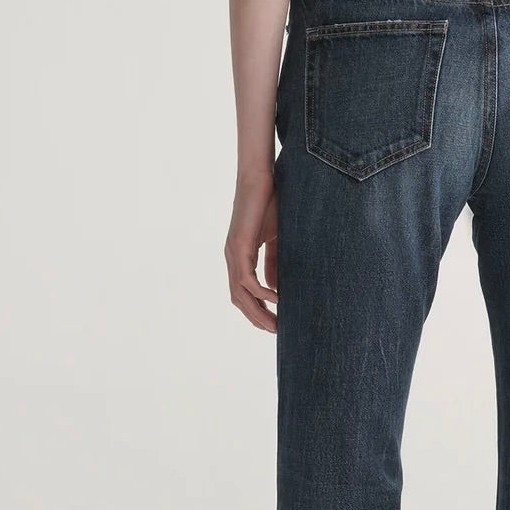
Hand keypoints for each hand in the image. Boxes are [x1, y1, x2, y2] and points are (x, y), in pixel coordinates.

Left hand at [225, 167, 278, 331]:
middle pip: (239, 299)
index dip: (256, 310)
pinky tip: (277, 300)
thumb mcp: (276, 238)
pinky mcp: (239, 246)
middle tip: (277, 331)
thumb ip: (274, 262)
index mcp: (239, 256)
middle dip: (257, 318)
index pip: (243, 293)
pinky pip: (247, 279)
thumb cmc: (269, 203)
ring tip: (276, 324)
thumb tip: (276, 289)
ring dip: (258, 312)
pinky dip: (261, 293)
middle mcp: (232, 257)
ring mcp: (233, 253)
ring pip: (240, 294)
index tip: (274, 324)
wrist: (261, 178)